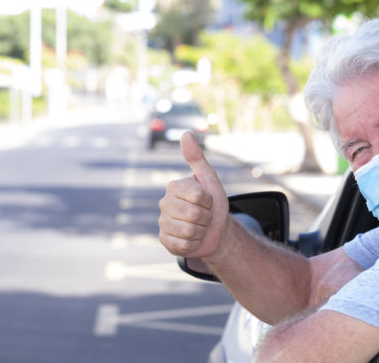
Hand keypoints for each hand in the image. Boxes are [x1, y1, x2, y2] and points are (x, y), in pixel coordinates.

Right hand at [158, 132, 229, 257]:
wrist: (216, 229)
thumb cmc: (213, 202)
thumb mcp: (210, 179)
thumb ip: (197, 158)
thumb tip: (186, 133)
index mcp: (174, 187)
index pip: (198, 196)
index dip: (209, 201)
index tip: (207, 200)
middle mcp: (164, 203)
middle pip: (194, 215)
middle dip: (207, 217)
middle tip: (205, 215)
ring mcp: (163, 223)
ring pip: (188, 231)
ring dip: (201, 231)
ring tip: (199, 226)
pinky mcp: (165, 241)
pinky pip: (182, 245)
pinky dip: (194, 243)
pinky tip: (192, 238)